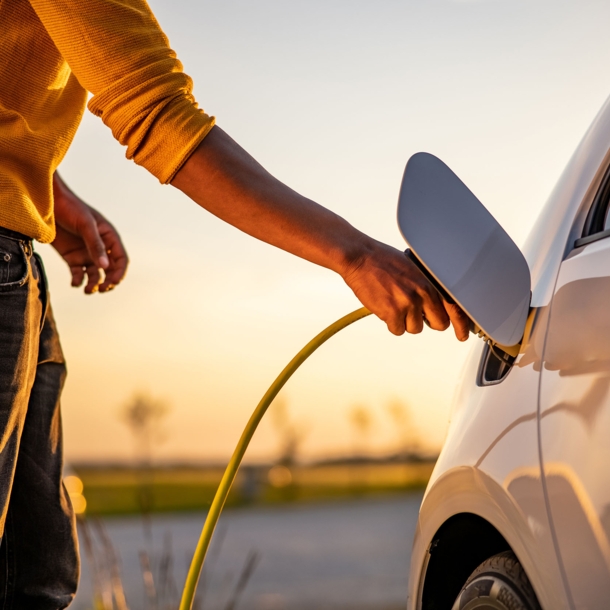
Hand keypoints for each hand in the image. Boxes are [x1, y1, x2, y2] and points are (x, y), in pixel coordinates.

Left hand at [51, 173, 127, 293]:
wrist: (48, 204)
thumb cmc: (71, 208)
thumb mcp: (86, 225)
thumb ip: (96, 246)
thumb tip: (105, 267)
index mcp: (109, 238)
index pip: (120, 259)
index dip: (119, 272)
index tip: (113, 282)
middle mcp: (100, 248)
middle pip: (110, 270)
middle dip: (108, 282)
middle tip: (101, 289)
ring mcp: (86, 254)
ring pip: (95, 275)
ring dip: (94, 284)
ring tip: (88, 290)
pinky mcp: (72, 258)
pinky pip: (78, 274)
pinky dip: (78, 281)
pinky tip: (75, 283)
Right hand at [342, 240, 469, 340]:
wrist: (360, 259)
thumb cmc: (382, 260)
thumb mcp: (412, 268)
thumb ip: (425, 286)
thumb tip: (433, 303)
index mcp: (429, 281)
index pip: (453, 307)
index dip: (460, 324)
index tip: (461, 334)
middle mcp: (421, 294)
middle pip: (438, 324)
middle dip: (428, 321)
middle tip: (415, 313)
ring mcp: (407, 304)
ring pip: (415, 328)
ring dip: (405, 321)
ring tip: (394, 303)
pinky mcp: (391, 313)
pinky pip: (397, 330)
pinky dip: (391, 323)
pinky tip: (385, 307)